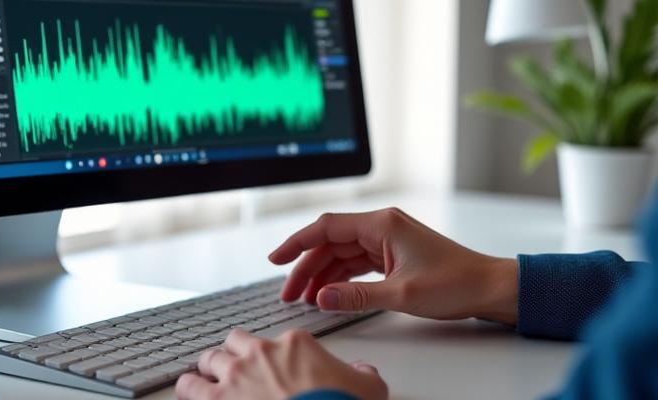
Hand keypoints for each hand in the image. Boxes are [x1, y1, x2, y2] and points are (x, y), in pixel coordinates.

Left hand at [175, 329, 387, 399]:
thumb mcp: (369, 388)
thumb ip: (363, 374)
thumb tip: (363, 371)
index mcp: (294, 344)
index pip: (274, 339)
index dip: (273, 355)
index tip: (275, 367)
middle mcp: (261, 353)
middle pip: (235, 342)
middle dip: (235, 355)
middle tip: (237, 369)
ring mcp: (236, 376)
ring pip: (209, 359)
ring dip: (208, 370)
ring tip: (208, 380)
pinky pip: (189, 386)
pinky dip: (189, 388)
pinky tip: (191, 392)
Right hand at [270, 208, 518, 324]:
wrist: (489, 287)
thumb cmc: (455, 283)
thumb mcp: (400, 293)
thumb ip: (356, 296)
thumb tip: (321, 297)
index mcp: (382, 224)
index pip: (326, 228)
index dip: (297, 242)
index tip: (275, 259)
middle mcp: (382, 227)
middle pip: (330, 243)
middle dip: (306, 267)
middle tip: (289, 293)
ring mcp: (387, 240)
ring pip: (341, 255)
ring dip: (322, 275)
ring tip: (306, 299)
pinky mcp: (392, 255)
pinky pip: (356, 264)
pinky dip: (341, 278)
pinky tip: (328, 294)